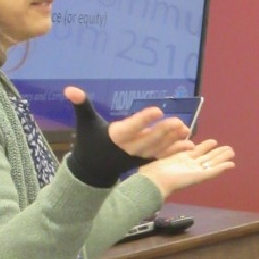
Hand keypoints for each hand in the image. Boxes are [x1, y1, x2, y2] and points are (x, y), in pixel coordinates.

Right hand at [64, 87, 193, 157]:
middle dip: (163, 131)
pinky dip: (175, 151)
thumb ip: (81, 105)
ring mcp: (137, 156)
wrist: (92, 170)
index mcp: (115, 137)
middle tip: (177, 121)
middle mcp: (128, 147)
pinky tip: (189, 144)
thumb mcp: (85, 123)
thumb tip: (69, 88)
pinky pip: (162, 156)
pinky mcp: (144, 160)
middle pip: (148, 139)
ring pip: (157, 148)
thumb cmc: (89, 142)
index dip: (143, 119)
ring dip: (172, 140)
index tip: (156, 110)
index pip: (130, 127)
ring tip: (185, 129)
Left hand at [138, 139, 234, 198]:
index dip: (205, 147)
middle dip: (217, 153)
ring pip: (212, 164)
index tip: (213, 141)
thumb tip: (167, 134)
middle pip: (207, 158)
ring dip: (222, 158)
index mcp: (180, 160)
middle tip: (229, 148)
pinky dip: (222, 168)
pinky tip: (231, 164)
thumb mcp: (160, 153)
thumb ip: (166, 147)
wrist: (154, 180)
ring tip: (232, 152)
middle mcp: (189, 166)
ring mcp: (195, 172)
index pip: (196, 153)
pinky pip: (212, 172)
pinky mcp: (199, 177)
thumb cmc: (152, 169)